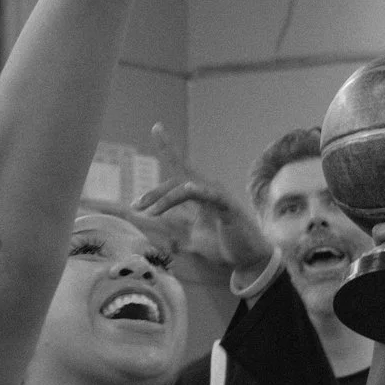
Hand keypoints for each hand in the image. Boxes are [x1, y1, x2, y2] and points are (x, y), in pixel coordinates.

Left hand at [133, 130, 272, 282]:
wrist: (248, 258)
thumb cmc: (224, 245)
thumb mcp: (194, 237)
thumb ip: (179, 231)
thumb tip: (162, 234)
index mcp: (200, 192)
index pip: (180, 167)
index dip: (168, 146)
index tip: (156, 126)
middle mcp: (208, 188)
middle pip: (176, 180)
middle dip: (154, 192)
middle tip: (135, 205)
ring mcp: (218, 195)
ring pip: (186, 187)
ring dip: (165, 198)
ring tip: (149, 211)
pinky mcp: (227, 206)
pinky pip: (209, 194)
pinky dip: (197, 190)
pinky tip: (186, 188)